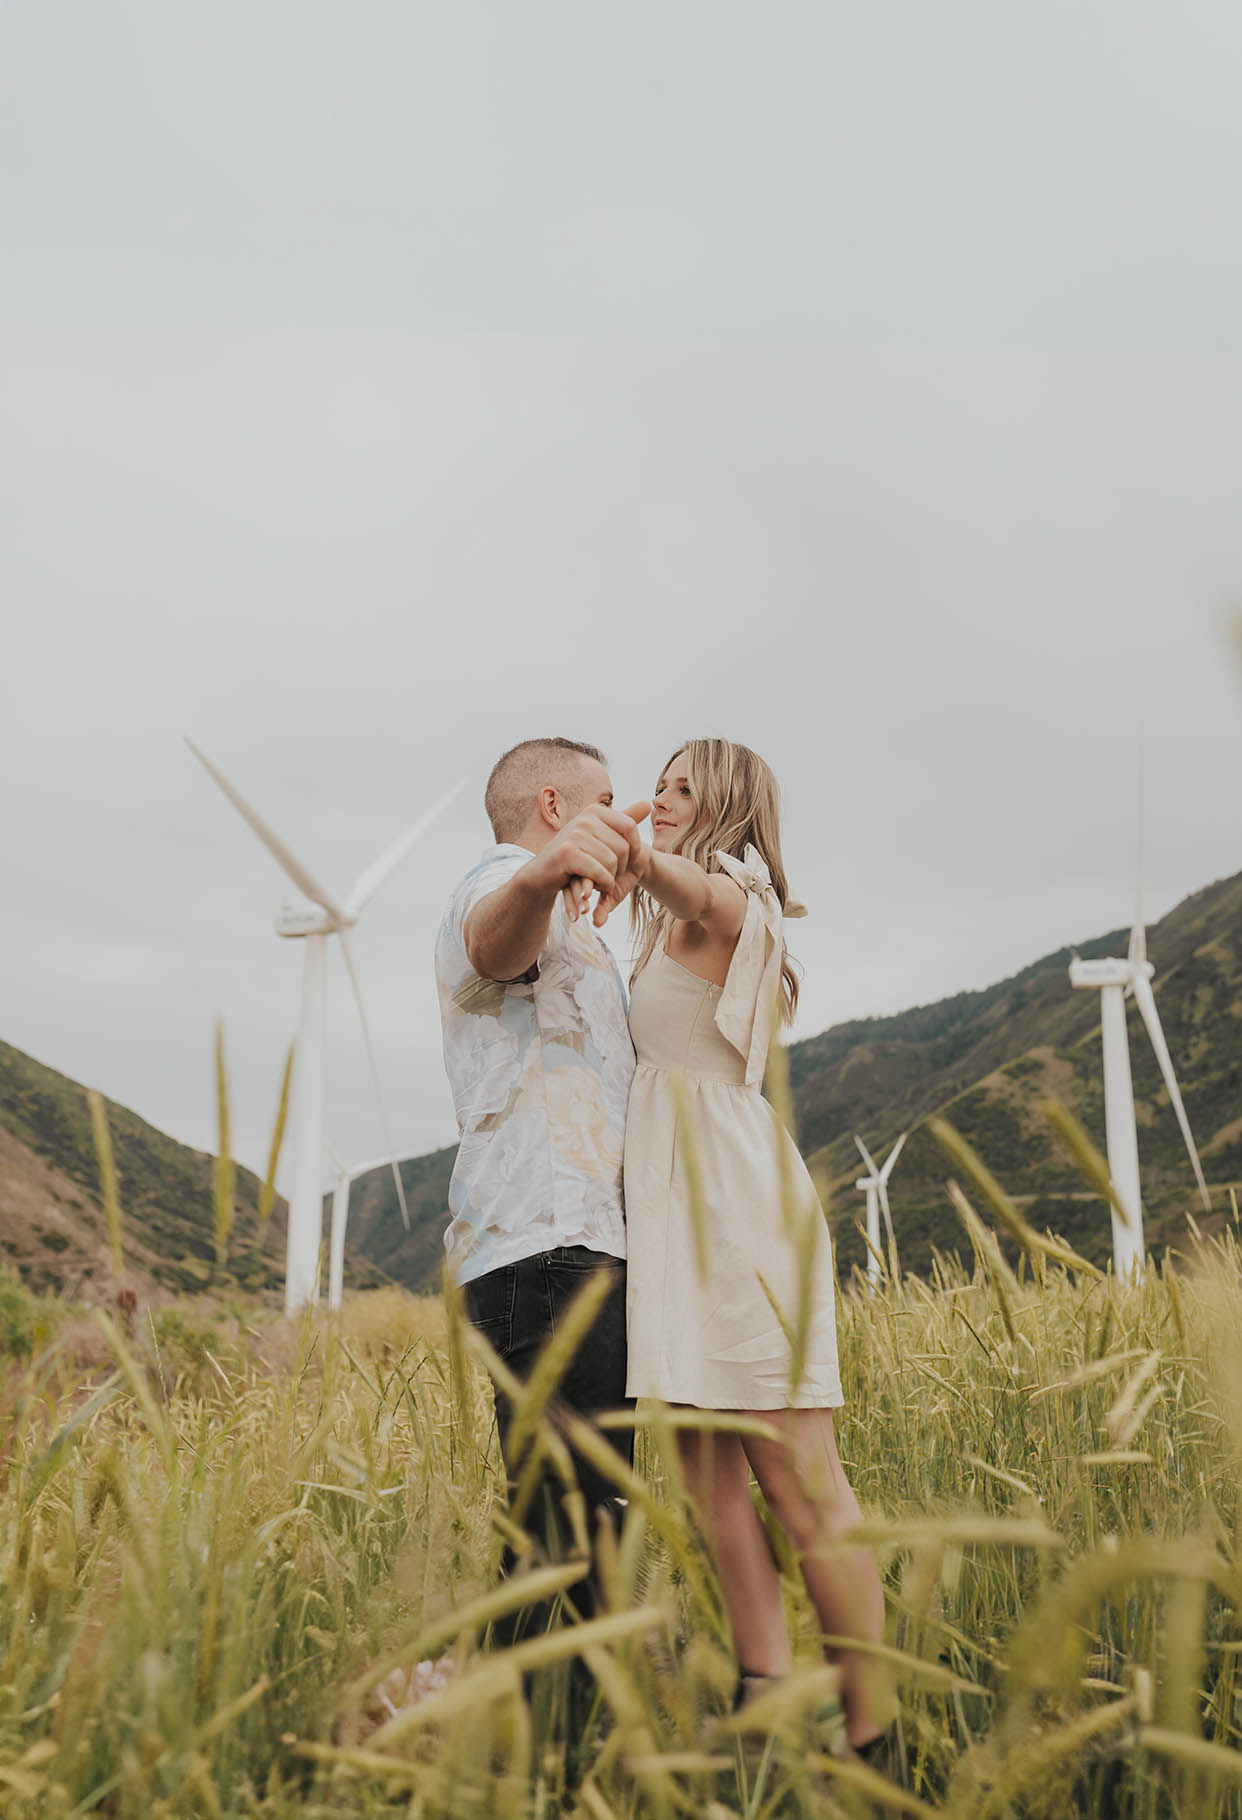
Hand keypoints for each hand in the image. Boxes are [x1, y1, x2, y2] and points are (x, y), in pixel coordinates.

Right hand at [525, 802, 647, 913]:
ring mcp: (575, 834)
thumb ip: (623, 822)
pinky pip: (601, 872)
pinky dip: (601, 885)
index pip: (630, 827)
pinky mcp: (568, 853)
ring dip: (609, 880)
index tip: (625, 863)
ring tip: (598, 882)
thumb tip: (648, 804)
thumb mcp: (599, 837)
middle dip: (619, 869)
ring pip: (612, 862)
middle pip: (623, 847)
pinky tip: (593, 888)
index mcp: (595, 811)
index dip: (634, 849)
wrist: (541, 875)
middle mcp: (585, 818)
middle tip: (606, 877)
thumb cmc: (574, 857)